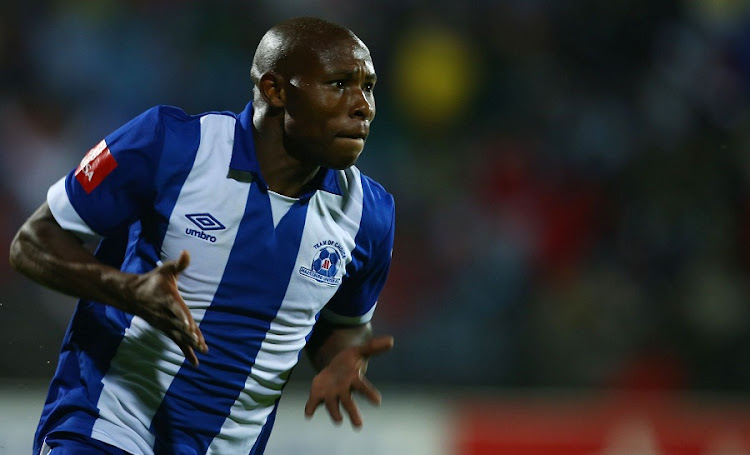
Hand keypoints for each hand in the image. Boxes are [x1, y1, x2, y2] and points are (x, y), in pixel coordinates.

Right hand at [124, 250, 207, 365]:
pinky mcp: (166, 330)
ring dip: (190, 344)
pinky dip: (186, 352)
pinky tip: (195, 363)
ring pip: (180, 336)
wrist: (131, 295)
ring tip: (202, 351)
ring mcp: (165, 324)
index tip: (189, 326)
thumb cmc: (152, 281)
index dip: (183, 317)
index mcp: (168, 300)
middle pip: (180, 326)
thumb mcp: (165, 270)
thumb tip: (187, 252)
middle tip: (201, 344)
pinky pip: (177, 342)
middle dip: (190, 335)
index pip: (177, 309)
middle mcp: (166, 315)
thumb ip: (178, 264)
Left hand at [304, 335, 393, 426]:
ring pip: (332, 406)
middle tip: (359, 426)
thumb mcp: (359, 351)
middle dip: (353, 413)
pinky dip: (310, 408)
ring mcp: (330, 395)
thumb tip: (391, 340)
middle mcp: (343, 391)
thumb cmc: (349, 361)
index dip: (370, 394)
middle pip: (349, 403)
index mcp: (354, 381)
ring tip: (338, 420)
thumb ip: (373, 347)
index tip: (378, 401)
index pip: (363, 388)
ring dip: (334, 412)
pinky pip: (313, 403)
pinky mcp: (317, 395)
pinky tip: (308, 413)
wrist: (333, 368)